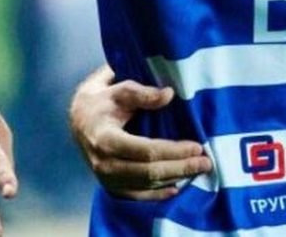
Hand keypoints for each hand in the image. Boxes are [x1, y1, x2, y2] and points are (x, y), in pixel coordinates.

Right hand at [69, 65, 212, 199]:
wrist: (78, 119)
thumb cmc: (102, 100)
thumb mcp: (119, 89)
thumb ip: (143, 93)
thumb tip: (169, 94)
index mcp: (105, 139)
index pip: (145, 151)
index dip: (174, 151)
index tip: (197, 146)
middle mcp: (103, 163)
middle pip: (148, 173)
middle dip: (181, 168)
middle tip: (206, 162)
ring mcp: (105, 178)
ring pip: (145, 185)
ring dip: (174, 178)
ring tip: (198, 170)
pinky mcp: (109, 185)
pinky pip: (135, 195)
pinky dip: (156, 194)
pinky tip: (175, 188)